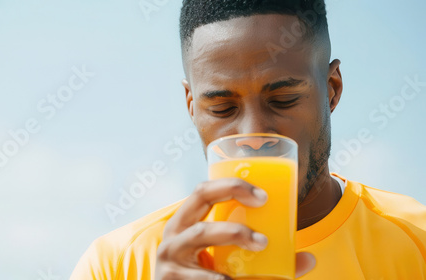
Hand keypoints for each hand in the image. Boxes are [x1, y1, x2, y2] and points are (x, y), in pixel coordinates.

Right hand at [154, 178, 315, 278]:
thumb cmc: (203, 272)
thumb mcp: (223, 257)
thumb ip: (257, 252)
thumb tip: (309, 259)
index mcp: (185, 222)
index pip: (203, 191)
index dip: (231, 186)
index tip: (264, 196)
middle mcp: (172, 238)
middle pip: (200, 215)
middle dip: (234, 219)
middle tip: (264, 238)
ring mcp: (169, 261)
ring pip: (202, 239)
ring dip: (234, 238)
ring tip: (260, 246)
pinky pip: (205, 278)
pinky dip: (224, 278)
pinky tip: (235, 279)